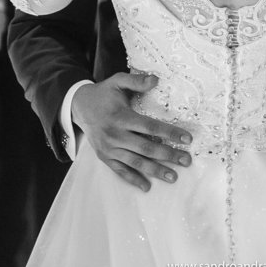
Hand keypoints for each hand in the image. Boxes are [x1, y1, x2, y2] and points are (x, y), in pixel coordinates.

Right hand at [71, 73, 192, 191]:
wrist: (79, 106)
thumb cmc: (103, 93)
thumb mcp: (117, 81)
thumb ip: (136, 81)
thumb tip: (156, 79)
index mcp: (121, 117)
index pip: (150, 127)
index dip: (169, 133)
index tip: (187, 139)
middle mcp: (115, 135)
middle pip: (146, 148)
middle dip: (168, 155)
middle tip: (186, 160)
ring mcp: (109, 148)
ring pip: (135, 162)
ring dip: (155, 170)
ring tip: (173, 177)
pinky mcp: (104, 157)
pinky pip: (120, 170)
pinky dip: (133, 179)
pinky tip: (146, 187)